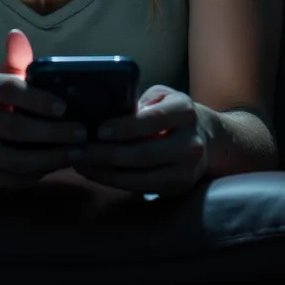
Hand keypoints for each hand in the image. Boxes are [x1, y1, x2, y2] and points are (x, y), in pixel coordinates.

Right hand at [0, 30, 85, 188]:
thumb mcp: (2, 78)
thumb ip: (16, 60)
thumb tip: (16, 34)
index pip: (11, 90)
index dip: (38, 99)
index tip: (65, 107)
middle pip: (17, 129)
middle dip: (54, 133)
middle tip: (83, 133)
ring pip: (17, 161)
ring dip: (52, 159)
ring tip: (78, 152)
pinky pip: (13, 180)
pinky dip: (39, 175)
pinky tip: (59, 165)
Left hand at [74, 85, 206, 194]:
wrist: (207, 140)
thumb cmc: (173, 112)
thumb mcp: (162, 95)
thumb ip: (140, 101)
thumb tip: (106, 112)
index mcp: (184, 111)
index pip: (152, 120)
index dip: (125, 127)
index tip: (99, 130)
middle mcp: (190, 143)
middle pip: (143, 154)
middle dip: (106, 154)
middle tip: (77, 151)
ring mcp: (186, 171)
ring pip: (140, 177)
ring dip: (104, 172)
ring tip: (79, 163)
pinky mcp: (178, 189)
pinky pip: (140, 188)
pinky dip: (114, 181)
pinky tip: (95, 173)